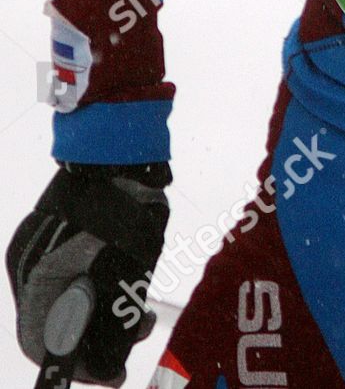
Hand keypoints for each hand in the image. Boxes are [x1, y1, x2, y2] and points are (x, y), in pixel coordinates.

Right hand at [7, 161, 170, 385]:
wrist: (120, 146)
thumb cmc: (123, 204)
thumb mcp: (125, 262)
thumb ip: (112, 309)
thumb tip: (109, 359)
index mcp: (37, 274)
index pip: (41, 340)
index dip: (76, 364)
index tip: (110, 374)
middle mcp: (33, 264)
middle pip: (58, 322)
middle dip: (99, 339)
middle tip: (138, 334)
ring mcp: (46, 248)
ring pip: (71, 299)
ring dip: (105, 314)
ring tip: (143, 315)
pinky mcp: (62, 237)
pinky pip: (76, 277)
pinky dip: (100, 289)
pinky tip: (133, 288)